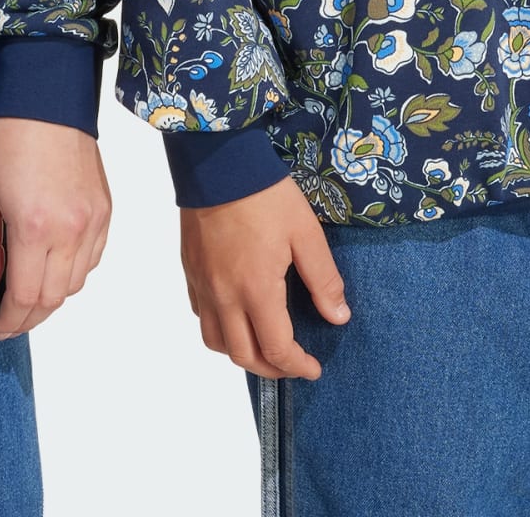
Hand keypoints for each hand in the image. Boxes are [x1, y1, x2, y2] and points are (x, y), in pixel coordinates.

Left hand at [0, 117, 111, 340]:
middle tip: (11, 321)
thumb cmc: (6, 138)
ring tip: (30, 297)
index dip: (10, 320)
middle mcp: (70, 229)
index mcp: (34, 226)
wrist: (48, 98)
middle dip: (30, 317)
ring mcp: (93, 220)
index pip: (26, 296)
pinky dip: (75, 273)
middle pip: (54, 297)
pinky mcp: (105, 209)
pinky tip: (55, 268)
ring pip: (77, 282)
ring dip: (53, 298)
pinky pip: (94, 258)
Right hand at [180, 176, 348, 379]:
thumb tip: (339, 317)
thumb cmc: (265, 194)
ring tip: (262, 345)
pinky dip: (219, 327)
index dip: (298, 366)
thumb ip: (323, 279)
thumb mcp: (306, 232)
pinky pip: (201, 314)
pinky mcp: (191, 268)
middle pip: (242, 356)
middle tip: (292, 364)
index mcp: (256, 290)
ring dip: (241, 353)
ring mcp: (203, 283)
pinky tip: (235, 313)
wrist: (217, 159)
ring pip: (215, 341)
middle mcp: (224, 295)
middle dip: (271, 370)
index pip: (276, 350)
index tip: (314, 368)